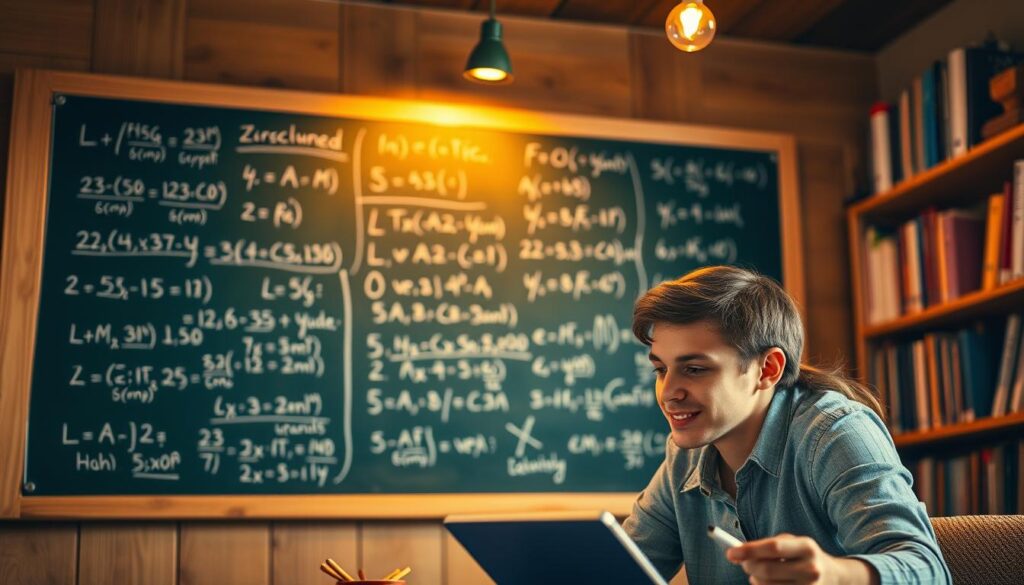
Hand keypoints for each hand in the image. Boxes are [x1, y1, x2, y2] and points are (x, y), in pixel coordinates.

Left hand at [725, 533, 842, 584]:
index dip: (749, 550)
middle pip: (767, 570)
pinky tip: (769, 583)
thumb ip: (767, 545)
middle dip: (749, 566)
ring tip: (758, 574)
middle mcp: (811, 569)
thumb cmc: (802, 556)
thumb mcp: (791, 543)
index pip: (773, 548)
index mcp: (807, 547)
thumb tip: (737, 553)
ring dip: (755, 580)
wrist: (833, 577)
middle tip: (743, 563)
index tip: (730, 553)